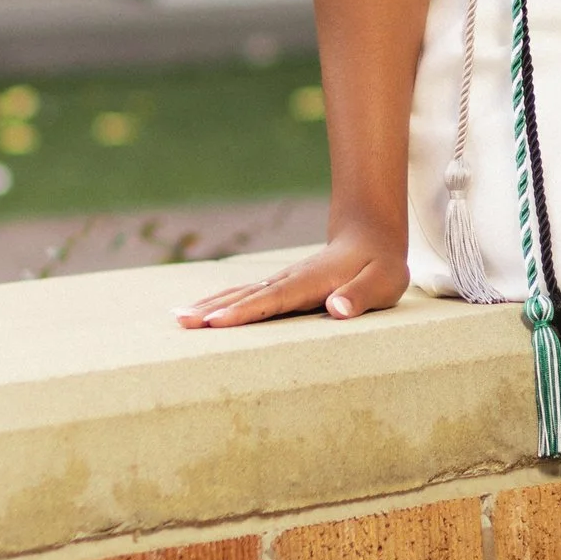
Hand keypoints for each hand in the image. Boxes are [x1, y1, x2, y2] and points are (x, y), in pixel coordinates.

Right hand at [178, 221, 408, 330]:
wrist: (370, 237)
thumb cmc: (380, 267)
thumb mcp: (383, 283)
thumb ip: (360, 296)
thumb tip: (337, 309)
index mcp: (312, 281)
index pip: (274, 299)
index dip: (245, 311)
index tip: (216, 322)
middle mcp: (290, 279)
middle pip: (247, 295)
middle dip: (213, 309)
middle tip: (181, 322)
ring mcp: (281, 281)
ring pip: (240, 293)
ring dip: (209, 304)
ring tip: (178, 318)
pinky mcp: (279, 286)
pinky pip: (245, 295)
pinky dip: (219, 302)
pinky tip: (200, 311)